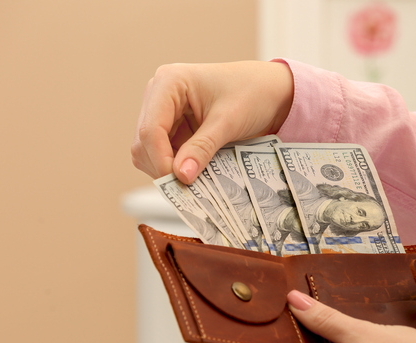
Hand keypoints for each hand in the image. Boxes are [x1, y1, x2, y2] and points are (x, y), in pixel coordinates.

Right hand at [131, 61, 293, 182]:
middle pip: (144, 142)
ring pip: (149, 152)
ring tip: (196, 179)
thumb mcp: (229, 121)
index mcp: (169, 82)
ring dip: (169, 169)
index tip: (180, 182)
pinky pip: (164, 154)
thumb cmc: (253, 93)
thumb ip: (202, 148)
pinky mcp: (174, 128)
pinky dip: (177, 167)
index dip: (161, 160)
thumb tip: (181, 176)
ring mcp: (165, 112)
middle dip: (163, 166)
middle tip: (189, 187)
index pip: (150, 129)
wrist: (272, 90)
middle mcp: (159, 95)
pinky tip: (196, 173)